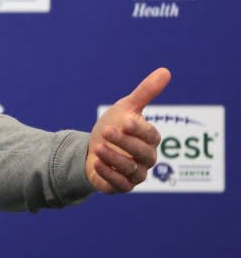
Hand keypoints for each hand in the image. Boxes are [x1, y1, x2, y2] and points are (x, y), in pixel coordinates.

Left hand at [86, 67, 169, 193]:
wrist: (92, 149)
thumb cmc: (114, 126)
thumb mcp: (127, 108)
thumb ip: (145, 93)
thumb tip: (166, 71)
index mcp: (150, 139)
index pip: (151, 136)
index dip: (139, 130)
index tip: (125, 121)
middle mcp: (147, 159)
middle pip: (143, 154)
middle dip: (125, 143)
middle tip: (106, 131)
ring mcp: (135, 174)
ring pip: (132, 170)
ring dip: (115, 158)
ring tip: (99, 146)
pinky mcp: (121, 186)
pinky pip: (120, 185)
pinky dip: (109, 175)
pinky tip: (97, 163)